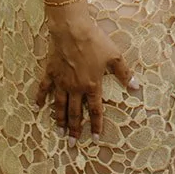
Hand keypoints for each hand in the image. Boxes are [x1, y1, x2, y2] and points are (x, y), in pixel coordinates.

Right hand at [36, 2, 138, 138]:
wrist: (72, 30)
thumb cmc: (95, 41)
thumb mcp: (114, 57)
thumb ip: (124, 74)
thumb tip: (136, 87)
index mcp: (92, 86)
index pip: (94, 111)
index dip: (95, 125)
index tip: (95, 139)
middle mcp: (75, 88)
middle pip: (75, 113)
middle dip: (74, 130)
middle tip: (72, 144)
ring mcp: (62, 81)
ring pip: (60, 106)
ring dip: (59, 120)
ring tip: (59, 133)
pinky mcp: (51, 72)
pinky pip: (44, 88)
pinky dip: (41, 98)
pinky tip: (38, 107)